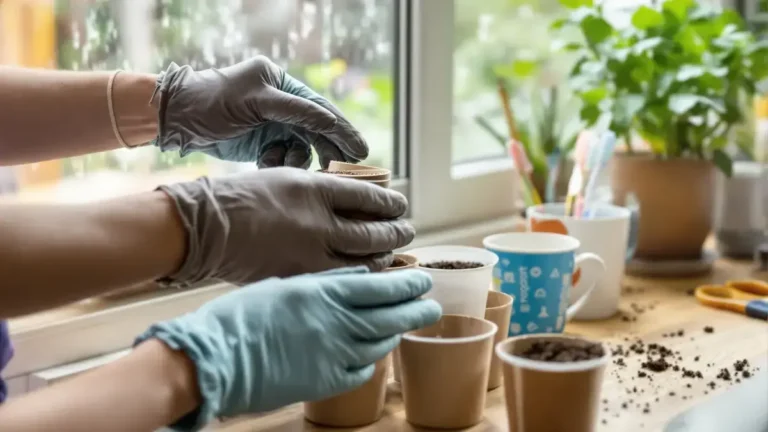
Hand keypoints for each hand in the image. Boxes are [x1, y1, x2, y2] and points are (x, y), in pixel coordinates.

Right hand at [136, 267, 441, 428]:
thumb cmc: (240, 317)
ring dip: (395, 333)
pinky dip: (371, 361)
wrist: (215, 360)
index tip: (422, 280)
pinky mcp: (325, 382)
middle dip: (415, 309)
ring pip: (379, 344)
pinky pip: (360, 371)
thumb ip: (322, 283)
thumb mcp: (283, 285)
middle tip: (431, 305)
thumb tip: (354, 278)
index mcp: (324, 294)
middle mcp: (337, 324)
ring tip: (404, 326)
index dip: (406, 284)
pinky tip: (372, 355)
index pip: (379, 287)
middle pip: (389, 317)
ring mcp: (334, 355)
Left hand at [153, 56, 366, 167]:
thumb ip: (294, 110)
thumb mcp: (254, 101)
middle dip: (327, 149)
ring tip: (284, 162)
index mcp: (282, 85)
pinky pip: (283, 159)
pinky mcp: (262, 144)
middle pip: (316, 130)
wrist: (176, 119)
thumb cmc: (211, 101)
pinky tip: (266, 162)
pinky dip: (279, 164)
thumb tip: (330, 121)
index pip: (320, 108)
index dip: (342, 129)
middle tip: (342, 168)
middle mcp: (282, 104)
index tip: (361, 150)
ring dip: (296, 159)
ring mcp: (273, 125)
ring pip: (301, 148)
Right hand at [159, 167, 412, 285]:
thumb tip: (361, 202)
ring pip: (365, 262)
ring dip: (385, 258)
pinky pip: (343, 283)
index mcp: (314, 190)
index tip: (400, 207)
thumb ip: (324, 191)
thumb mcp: (287, 178)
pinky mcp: (299, 281)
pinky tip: (369, 277)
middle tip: (406, 232)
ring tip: (391, 254)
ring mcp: (309, 256)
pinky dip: (362, 280)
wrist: (204, 228)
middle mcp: (318, 223)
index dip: (391, 204)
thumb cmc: (241, 198)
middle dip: (397, 233)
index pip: (369, 197)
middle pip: (374, 232)